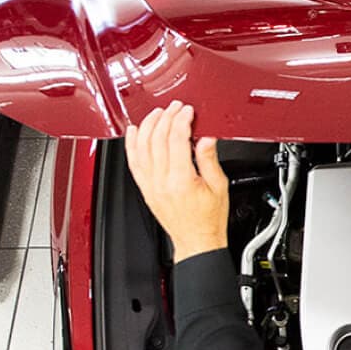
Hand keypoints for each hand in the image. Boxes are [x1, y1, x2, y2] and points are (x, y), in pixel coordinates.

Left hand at [124, 101, 229, 261]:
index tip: (188, 112)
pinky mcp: (145, 188)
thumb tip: (206, 138)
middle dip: (166, 118)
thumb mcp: (219, 187)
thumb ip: (209, 160)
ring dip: (149, 126)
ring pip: (142, 147)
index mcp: (181, 180)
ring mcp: (150, 185)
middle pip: (158, 139)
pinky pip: (133, 162)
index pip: (176, 140)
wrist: (196, 241)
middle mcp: (162, 181)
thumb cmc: (209, 220)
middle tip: (175, 108)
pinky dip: (132, 144)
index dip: (181, 121)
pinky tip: (134, 132)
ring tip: (158, 114)